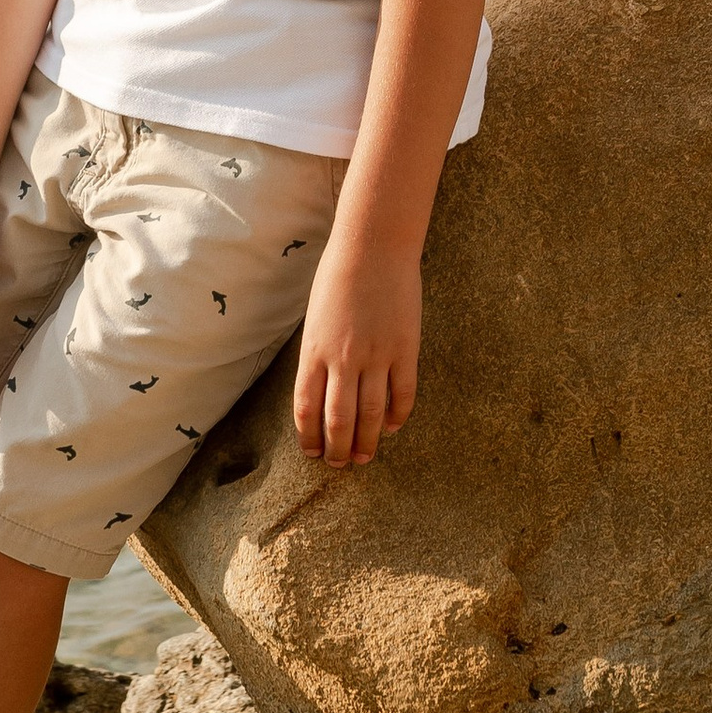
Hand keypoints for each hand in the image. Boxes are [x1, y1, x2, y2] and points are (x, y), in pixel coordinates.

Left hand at [293, 242, 419, 465]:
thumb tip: (323, 390)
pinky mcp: (405, 349)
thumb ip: (318, 355)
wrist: (373, 247)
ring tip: (364, 457)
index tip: (313, 453)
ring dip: (366, 441)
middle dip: (337, 449)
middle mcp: (342, 359)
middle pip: (338, 419)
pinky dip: (396, 416)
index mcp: (314, 350)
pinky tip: (390, 427)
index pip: (306, 408)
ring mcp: (376, 355)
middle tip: (340, 465)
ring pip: (370, 414)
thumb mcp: (316, 318)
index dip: (309, 437)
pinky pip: (402, 394)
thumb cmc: (338, 277)